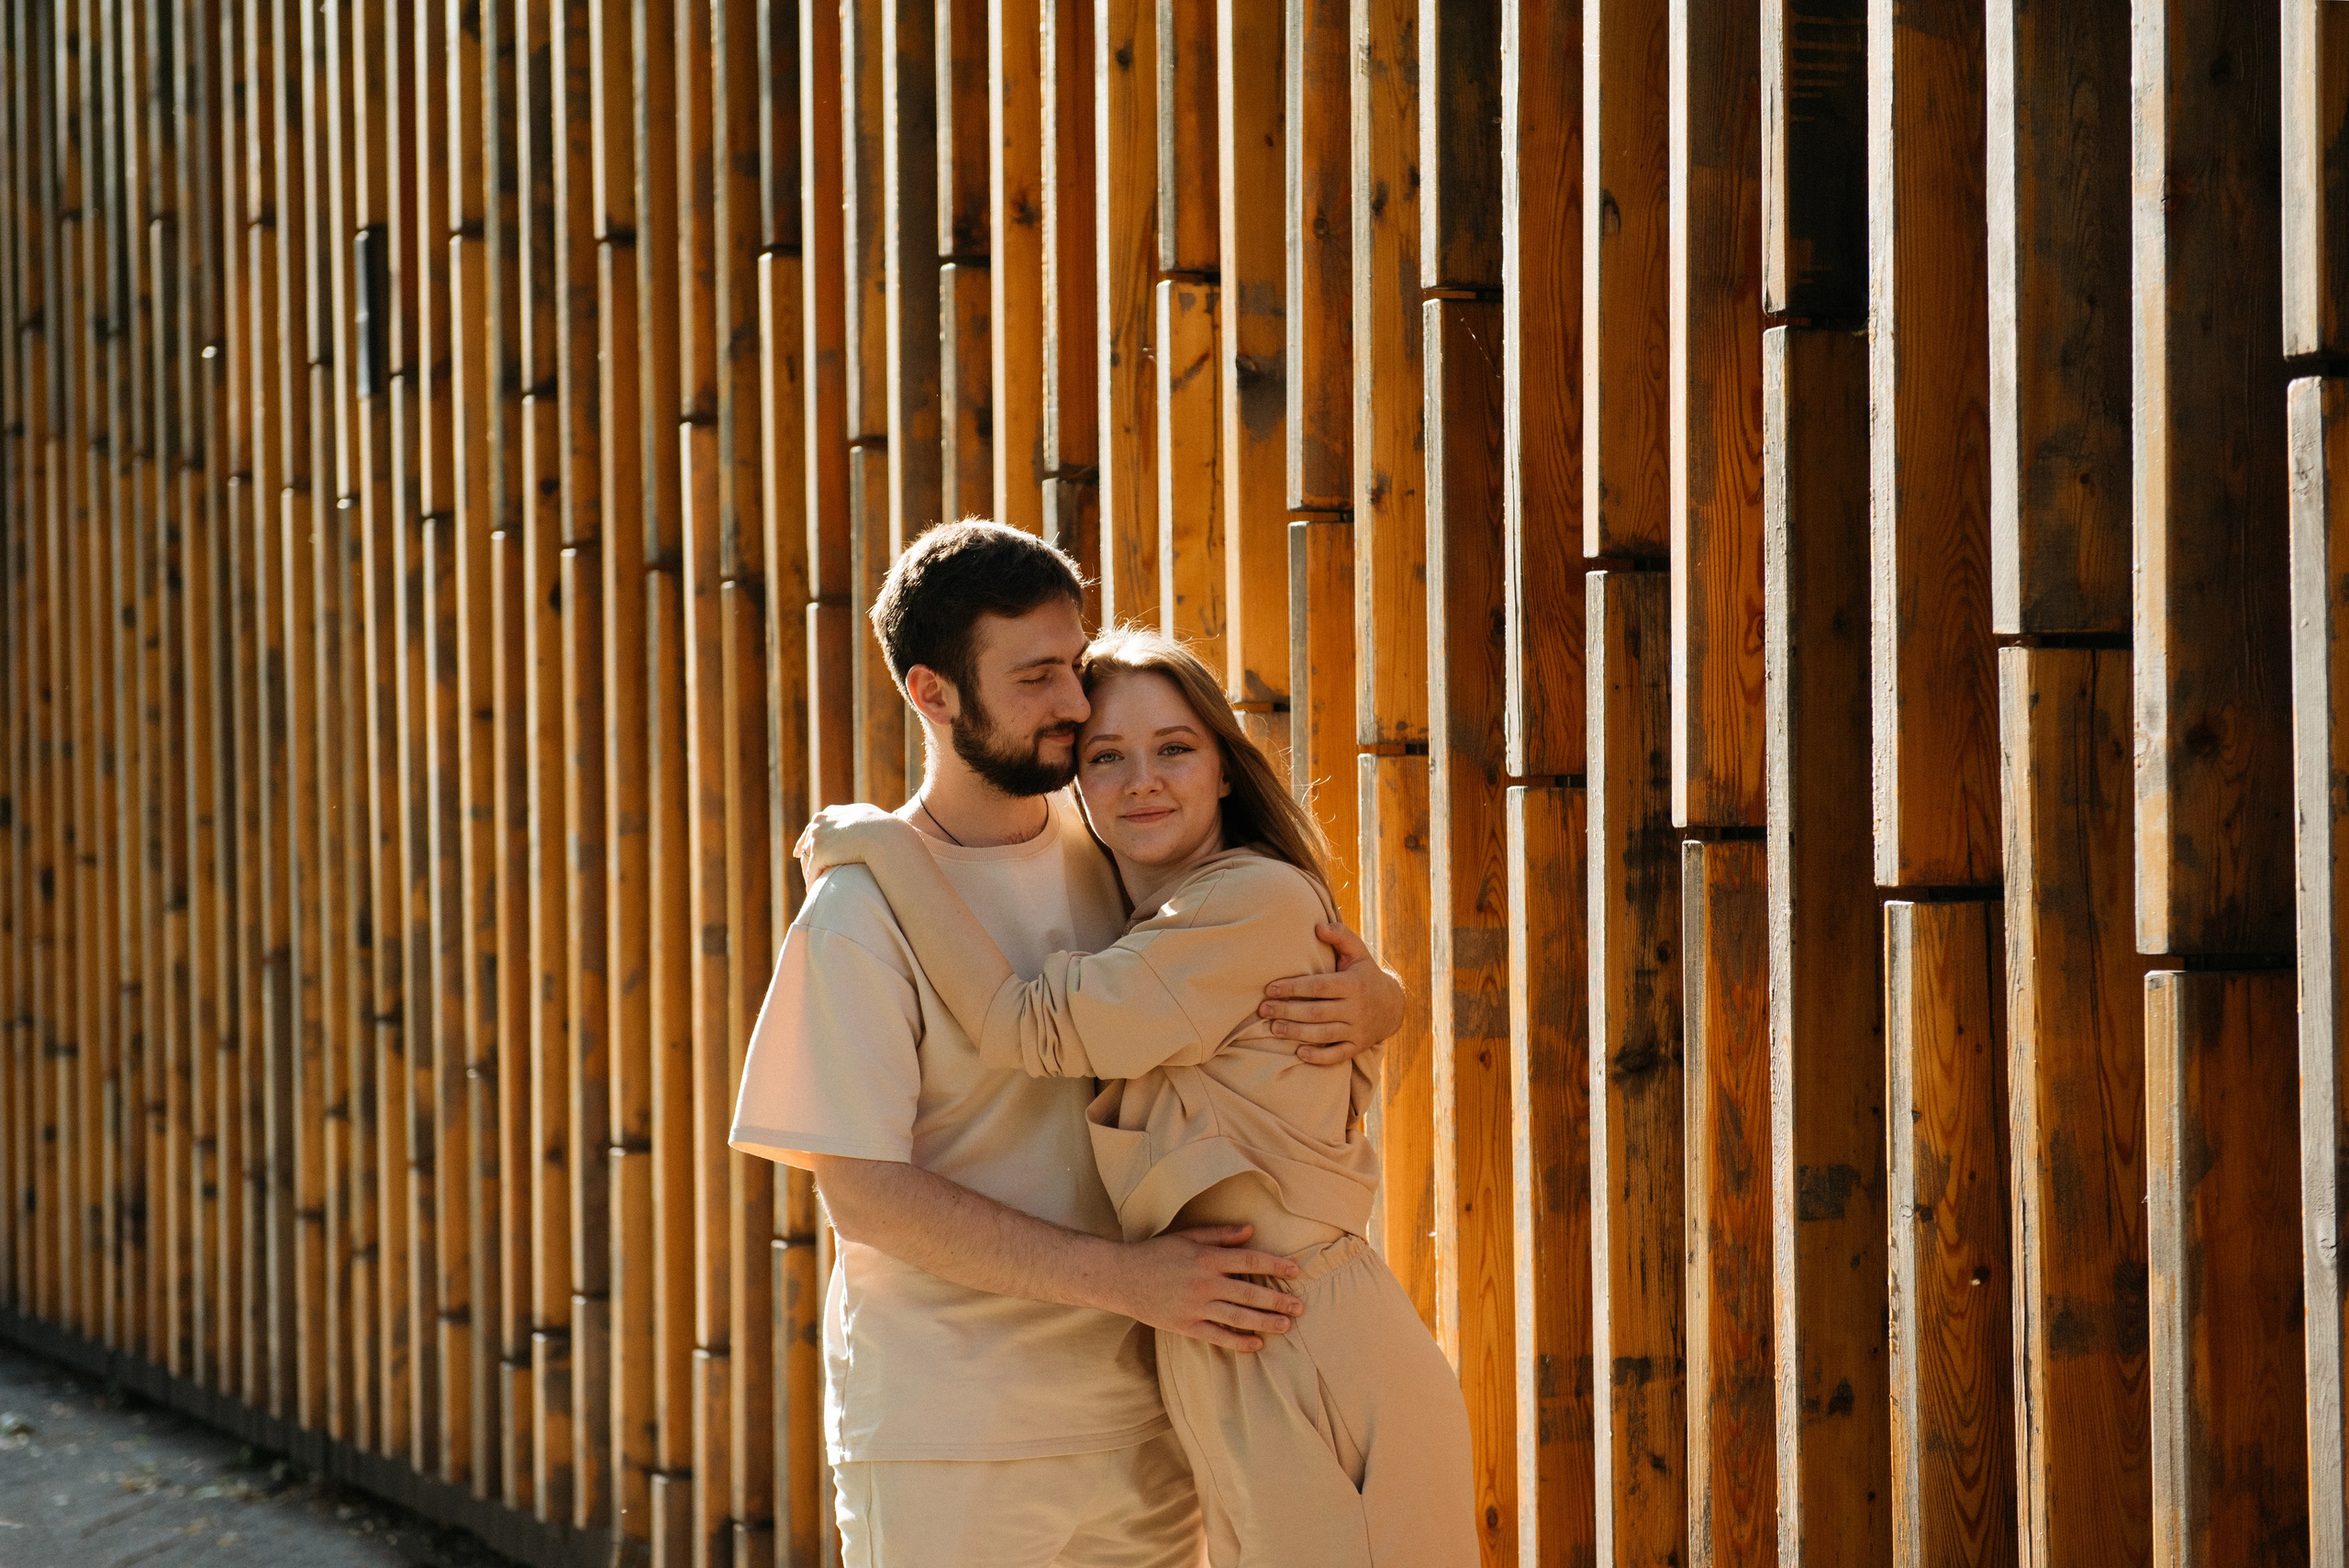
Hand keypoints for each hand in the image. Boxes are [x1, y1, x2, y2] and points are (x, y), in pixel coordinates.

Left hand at [793, 802, 897, 879]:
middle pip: (807, 841)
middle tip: (801, 860)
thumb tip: (866, 820)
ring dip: (809, 871)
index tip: (804, 846)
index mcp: (830, 813)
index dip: (810, 837)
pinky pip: (812, 871)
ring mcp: (817, 838)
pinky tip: (814, 891)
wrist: (881, 834)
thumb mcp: (868, 814)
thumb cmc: (882, 826)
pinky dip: (812, 882)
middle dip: (804, 852)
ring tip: (812, 882)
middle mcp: (820, 823)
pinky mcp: (818, 854)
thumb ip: (860, 817)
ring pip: (807, 858)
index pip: (815, 826)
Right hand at [1104, 1224, 1305, 1351]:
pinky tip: (1256, 1344)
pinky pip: (1217, 1336)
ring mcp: (1195, 1307)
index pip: (1250, 1261)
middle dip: (1278, 1301)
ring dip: (1265, 1322)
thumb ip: (1219, 1234)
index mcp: (1207, 1258)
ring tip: (1286, 1326)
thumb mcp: (1187, 1236)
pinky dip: (1238, 1342)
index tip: (1295, 1271)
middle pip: (1250, 1293)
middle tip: (1300, 1307)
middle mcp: (1205, 1283)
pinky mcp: (1186, 1326)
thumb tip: (1250, 1231)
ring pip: (1238, 1317)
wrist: (1121, 1277)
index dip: (1275, 1266)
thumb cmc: (1155, 1253)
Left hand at [1258, 923, 1406, 1064]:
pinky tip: (1299, 1054)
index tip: (1269, 989)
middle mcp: (1356, 1008)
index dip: (1292, 988)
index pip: (1317, 987)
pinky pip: (1338, 1056)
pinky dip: (1319, 1057)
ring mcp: (1357, 1030)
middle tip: (1263, 1010)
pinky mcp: (1357, 1047)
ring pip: (1323, 1035)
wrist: (1392, 1006)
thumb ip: (1340, 936)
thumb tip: (1317, 927)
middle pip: (1316, 1012)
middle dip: (1287, 1011)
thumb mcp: (1358, 952)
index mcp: (1353, 984)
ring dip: (1296, 1033)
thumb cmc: (1365, 974)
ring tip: (1273, 1028)